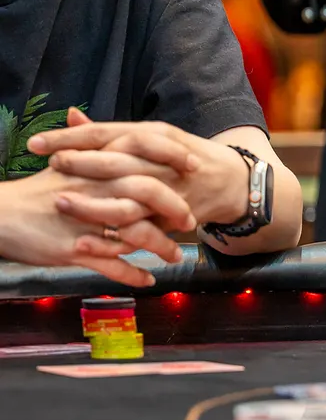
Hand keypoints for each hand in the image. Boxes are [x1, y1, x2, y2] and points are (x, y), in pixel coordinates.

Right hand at [0, 168, 185, 287]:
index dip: (174, 160)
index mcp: (95, 165)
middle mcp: (94, 189)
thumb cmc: (36, 193)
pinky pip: (113, 266)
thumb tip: (126, 140)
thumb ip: (98, 151)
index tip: (196, 168)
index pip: (144, 155)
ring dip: (162, 247)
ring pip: (136, 233)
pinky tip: (148, 280)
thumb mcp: (66, 164)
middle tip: (192, 221)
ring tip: (176, 258)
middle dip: (176, 208)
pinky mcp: (74, 249)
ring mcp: (86, 221)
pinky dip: (133, 275)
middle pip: (148, 192)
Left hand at [29, 110, 250, 228]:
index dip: (70, 138)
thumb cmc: (186, 158)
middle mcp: (161, 160)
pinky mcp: (172, 217)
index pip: (106, 134)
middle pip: (115, 160)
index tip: (37, 143)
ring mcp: (169, 189)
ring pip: (126, 197)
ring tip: (61, 201)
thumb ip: (109, 132)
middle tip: (50, 165)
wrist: (235, 183)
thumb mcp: (154, 136)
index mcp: (154, 135)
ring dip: (92, 201)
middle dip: (80, 162)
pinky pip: (140, 228)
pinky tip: (88, 238)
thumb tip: (70, 115)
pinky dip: (114, 234)